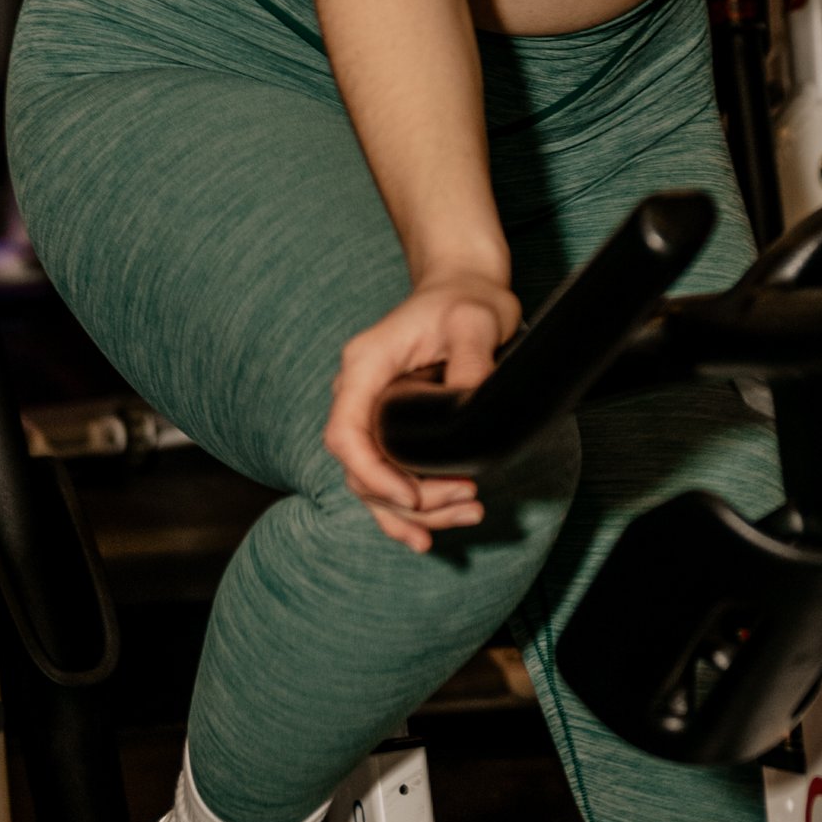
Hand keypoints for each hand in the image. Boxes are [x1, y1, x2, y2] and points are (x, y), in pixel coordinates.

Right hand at [326, 268, 521, 549]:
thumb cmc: (467, 299)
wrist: (464, 287)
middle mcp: (358, 392)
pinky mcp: (390, 428)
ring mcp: (371, 413)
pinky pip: (387, 478)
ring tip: (470, 514)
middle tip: (468, 499)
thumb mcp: (476, 322)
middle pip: (360, 469)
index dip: (373, 474)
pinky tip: (430, 533)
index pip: (345, 434)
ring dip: (415, 513)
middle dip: (409, 500)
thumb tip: (468, 409)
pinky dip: (407, 511)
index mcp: (366, 365)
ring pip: (373, 484)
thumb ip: (471, 363)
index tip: (413, 497)